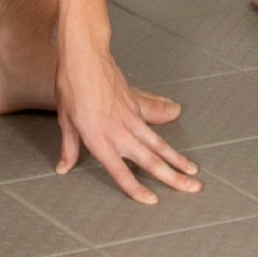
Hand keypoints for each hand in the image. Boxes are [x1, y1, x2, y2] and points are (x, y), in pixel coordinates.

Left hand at [56, 44, 199, 203]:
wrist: (85, 55)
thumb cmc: (71, 87)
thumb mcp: (65, 120)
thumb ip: (69, 148)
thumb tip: (63, 168)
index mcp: (99, 140)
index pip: (121, 172)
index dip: (137, 189)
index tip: (153, 201)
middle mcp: (119, 132)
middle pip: (151, 160)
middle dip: (173, 177)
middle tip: (193, 188)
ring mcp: (130, 117)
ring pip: (158, 143)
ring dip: (178, 158)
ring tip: (193, 171)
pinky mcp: (135, 104)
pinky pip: (154, 122)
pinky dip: (166, 134)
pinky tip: (175, 139)